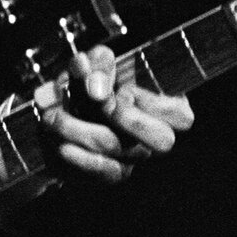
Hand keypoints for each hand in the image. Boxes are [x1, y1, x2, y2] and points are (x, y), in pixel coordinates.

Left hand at [41, 45, 194, 183]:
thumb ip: (97, 62)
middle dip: (129, 118)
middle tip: (99, 101)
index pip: (181, 115)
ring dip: (83, 130)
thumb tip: (88, 67)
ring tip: (55, 116)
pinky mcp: (109, 174)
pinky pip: (103, 172)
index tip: (120, 90)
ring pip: (120, 150)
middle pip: (162, 140)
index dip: (152, 103)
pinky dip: (80, 158)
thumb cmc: (86, 87)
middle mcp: (152, 138)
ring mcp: (132, 159)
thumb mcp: (94, 66)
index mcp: (162, 109)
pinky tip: (62, 146)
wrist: (57, 116)